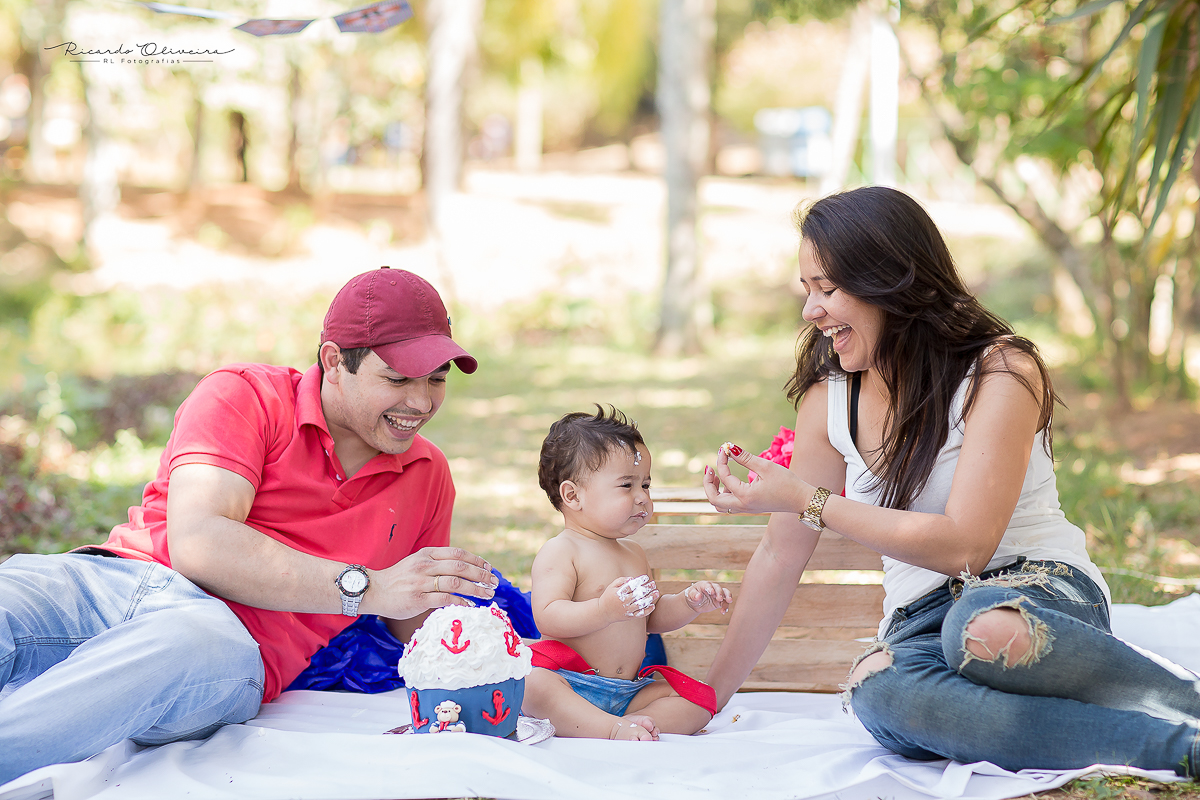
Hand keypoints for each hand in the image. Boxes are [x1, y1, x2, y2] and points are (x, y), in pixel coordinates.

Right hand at [370, 546, 497, 618]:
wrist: (373, 590)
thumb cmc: (399, 578)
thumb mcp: (417, 562)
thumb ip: (438, 563)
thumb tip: (465, 569)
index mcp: (427, 554)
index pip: (458, 553)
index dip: (476, 560)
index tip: (489, 567)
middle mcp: (425, 565)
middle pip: (461, 566)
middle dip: (481, 575)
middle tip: (494, 582)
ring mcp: (421, 582)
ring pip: (456, 582)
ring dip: (476, 588)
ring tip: (488, 594)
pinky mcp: (418, 599)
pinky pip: (445, 599)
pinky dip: (462, 601)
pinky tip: (471, 604)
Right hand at [599, 575, 659, 621]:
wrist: (603, 612)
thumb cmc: (608, 596)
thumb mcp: (611, 586)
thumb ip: (621, 580)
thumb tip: (632, 578)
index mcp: (619, 593)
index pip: (631, 585)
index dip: (640, 581)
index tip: (646, 577)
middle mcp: (624, 602)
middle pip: (638, 594)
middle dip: (647, 588)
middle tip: (654, 583)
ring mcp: (627, 610)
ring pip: (641, 604)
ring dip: (650, 598)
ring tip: (657, 592)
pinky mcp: (629, 617)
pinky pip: (640, 614)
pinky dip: (647, 610)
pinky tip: (653, 605)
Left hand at [683, 581, 731, 613]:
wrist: (695, 603)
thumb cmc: (692, 596)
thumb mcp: (690, 595)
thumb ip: (694, 595)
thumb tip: (698, 596)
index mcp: (704, 585)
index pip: (708, 585)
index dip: (710, 588)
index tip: (711, 592)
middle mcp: (712, 588)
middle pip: (718, 588)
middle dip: (720, 592)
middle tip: (719, 598)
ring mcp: (717, 594)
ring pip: (725, 593)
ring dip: (727, 597)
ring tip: (729, 601)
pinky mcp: (719, 601)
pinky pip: (725, 603)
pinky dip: (726, 607)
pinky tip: (723, 612)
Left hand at [703, 442, 809, 514]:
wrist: (801, 499)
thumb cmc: (787, 482)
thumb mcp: (765, 467)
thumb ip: (745, 458)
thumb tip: (729, 447)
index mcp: (745, 496)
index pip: (725, 477)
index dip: (722, 461)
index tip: (724, 449)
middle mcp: (743, 506)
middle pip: (713, 499)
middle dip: (707, 483)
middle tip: (710, 468)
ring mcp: (746, 509)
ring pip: (719, 505)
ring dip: (714, 491)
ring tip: (718, 475)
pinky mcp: (750, 508)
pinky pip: (729, 505)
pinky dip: (723, 495)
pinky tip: (730, 483)